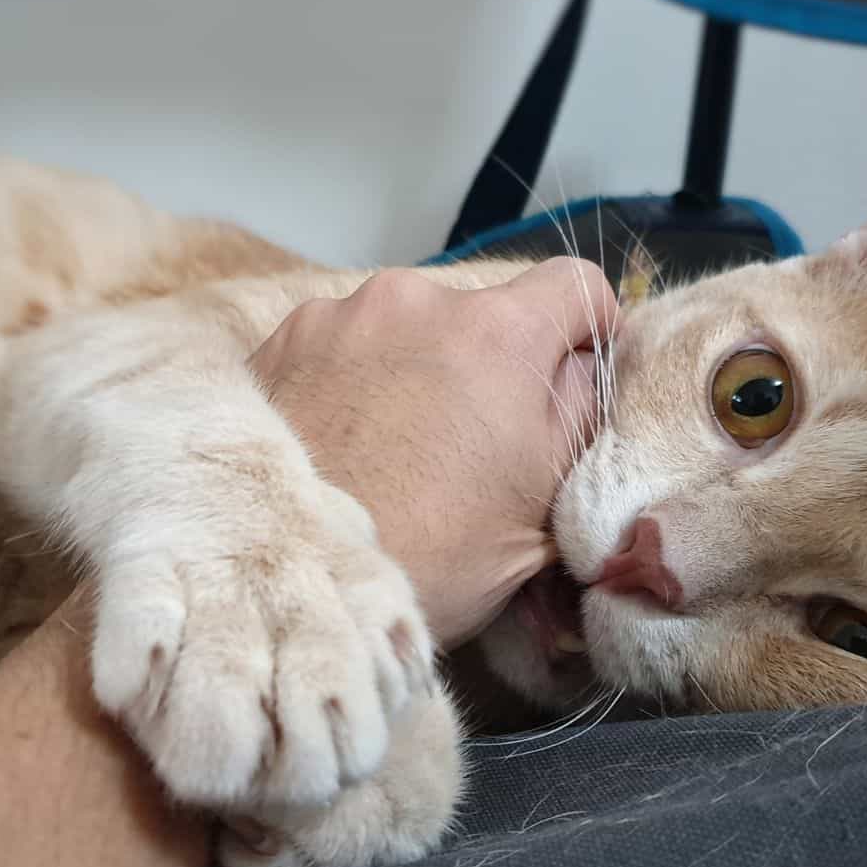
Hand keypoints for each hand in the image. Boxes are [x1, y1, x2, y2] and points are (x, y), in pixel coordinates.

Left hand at [249, 258, 615, 648]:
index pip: (574, 284)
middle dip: (489, 361)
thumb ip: (580, 410)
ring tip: (394, 447)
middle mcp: (418, 300)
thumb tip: (582, 362)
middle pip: (482, 310)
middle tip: (470, 440)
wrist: (298, 581)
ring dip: (415, 366)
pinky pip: (342, 342)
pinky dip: (351, 377)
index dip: (585, 330)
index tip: (572, 375)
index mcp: (499, 332)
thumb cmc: (433, 557)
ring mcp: (341, 314)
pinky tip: (343, 442)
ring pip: (407, 325)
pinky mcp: (281, 339)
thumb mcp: (545, 501)